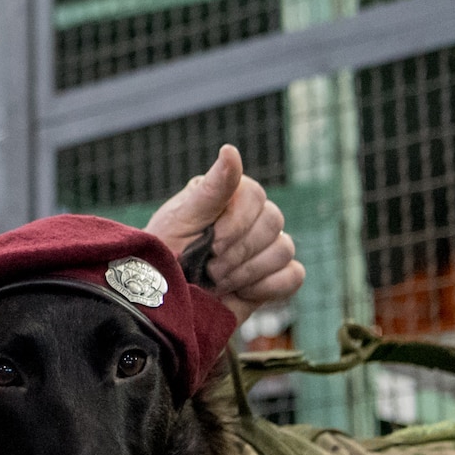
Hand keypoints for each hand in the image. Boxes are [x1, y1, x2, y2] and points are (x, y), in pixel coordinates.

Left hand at [145, 144, 303, 325]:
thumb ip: (211, 189)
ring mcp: (263, 247)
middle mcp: (249, 217)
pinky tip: (241, 292)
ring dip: (248, 271)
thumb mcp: (181, 220)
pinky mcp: (271, 278)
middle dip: (238, 251)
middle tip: (209, 268)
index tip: (210, 243)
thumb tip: (231, 150)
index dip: (237, 223)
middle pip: (274, 221)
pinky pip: (293, 276)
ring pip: (284, 249)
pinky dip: (268, 287)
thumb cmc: (164, 255)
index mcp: (228, 196)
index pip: (255, 195)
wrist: (161, 304)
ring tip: (218, 281)